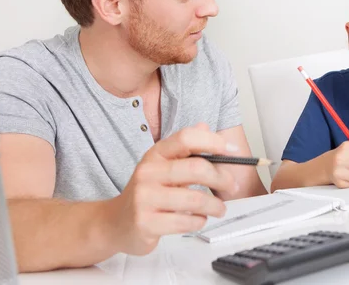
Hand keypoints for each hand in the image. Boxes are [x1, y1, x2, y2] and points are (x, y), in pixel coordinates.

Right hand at [108, 123, 238, 254]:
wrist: (116, 222)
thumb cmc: (147, 192)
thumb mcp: (163, 165)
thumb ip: (185, 148)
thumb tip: (205, 126)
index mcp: (156, 154)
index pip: (186, 138)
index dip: (212, 142)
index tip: (232, 151)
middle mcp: (148, 172)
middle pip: (196, 168)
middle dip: (221, 178)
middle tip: (232, 186)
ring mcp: (145, 198)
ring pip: (194, 199)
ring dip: (214, 206)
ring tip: (219, 208)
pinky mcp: (146, 222)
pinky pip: (185, 221)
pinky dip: (199, 221)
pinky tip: (199, 219)